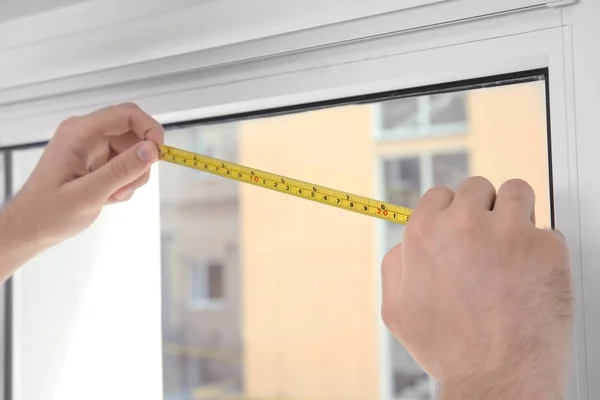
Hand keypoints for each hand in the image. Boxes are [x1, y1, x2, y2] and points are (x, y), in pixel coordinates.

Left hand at [3, 102, 163, 250]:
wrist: (30, 229)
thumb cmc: (49, 213)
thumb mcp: (88, 194)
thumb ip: (121, 170)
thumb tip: (152, 150)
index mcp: (80, 133)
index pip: (127, 115)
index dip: (150, 130)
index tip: (159, 155)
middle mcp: (87, 135)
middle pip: (134, 135)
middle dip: (140, 162)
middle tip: (129, 186)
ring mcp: (92, 148)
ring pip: (133, 152)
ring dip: (132, 176)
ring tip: (113, 195)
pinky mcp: (97, 162)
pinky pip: (125, 165)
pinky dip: (125, 183)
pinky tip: (109, 197)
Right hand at [381, 177, 571, 398]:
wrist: (496, 378)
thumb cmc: (448, 348)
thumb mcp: (397, 310)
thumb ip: (396, 265)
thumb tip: (407, 242)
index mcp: (425, 233)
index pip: (440, 195)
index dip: (451, 213)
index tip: (462, 227)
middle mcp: (464, 224)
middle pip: (477, 187)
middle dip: (482, 210)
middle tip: (488, 240)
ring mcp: (509, 232)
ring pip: (517, 191)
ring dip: (516, 213)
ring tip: (513, 245)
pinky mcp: (546, 247)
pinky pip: (548, 231)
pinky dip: (543, 250)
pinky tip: (530, 277)